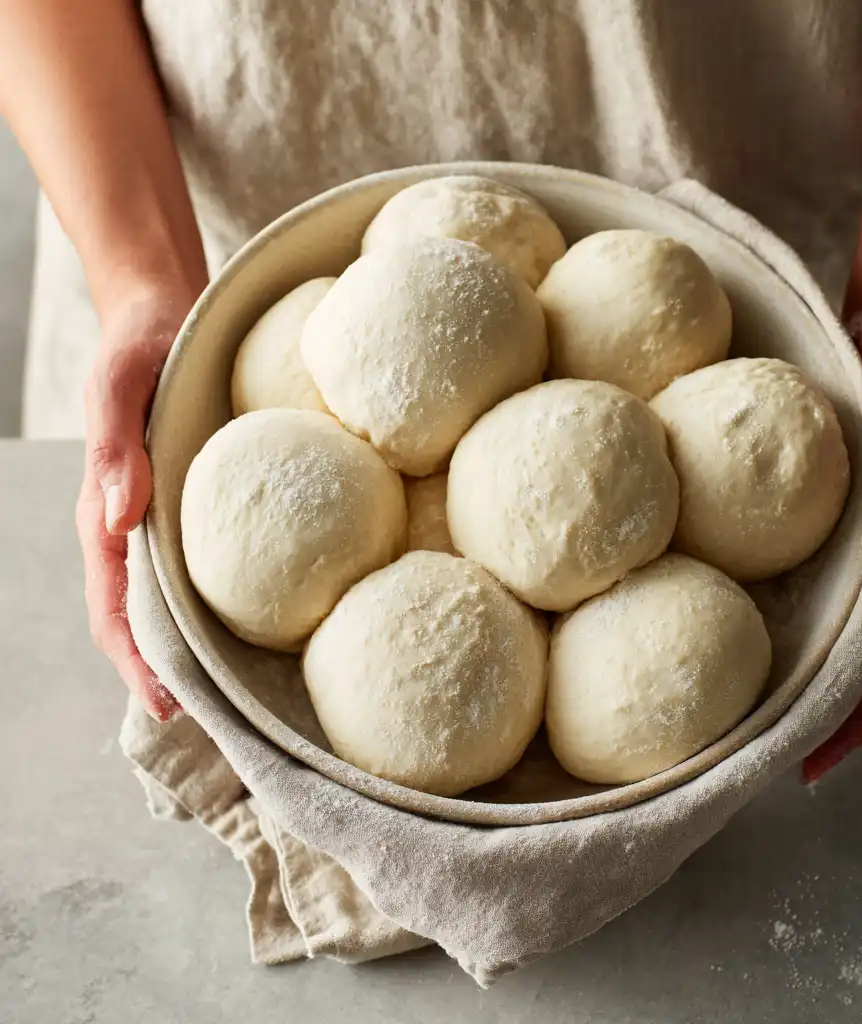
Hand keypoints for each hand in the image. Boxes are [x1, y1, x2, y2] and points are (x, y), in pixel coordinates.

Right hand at [76, 282, 198, 720]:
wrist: (160, 311)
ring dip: (198, 648)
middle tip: (218, 722)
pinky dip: (221, 601)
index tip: (170, 707)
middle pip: (145, 620)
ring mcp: (165, 518)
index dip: (137, 662)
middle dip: (170, 674)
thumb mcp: (118, 383)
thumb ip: (115, 444)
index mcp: (107, 513)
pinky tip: (260, 619)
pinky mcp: (198, 502)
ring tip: (241, 691)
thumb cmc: (135, 345)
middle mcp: (134, 526)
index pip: (115, 607)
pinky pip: (206, 563)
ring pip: (176, 600)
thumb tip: (118, 513)